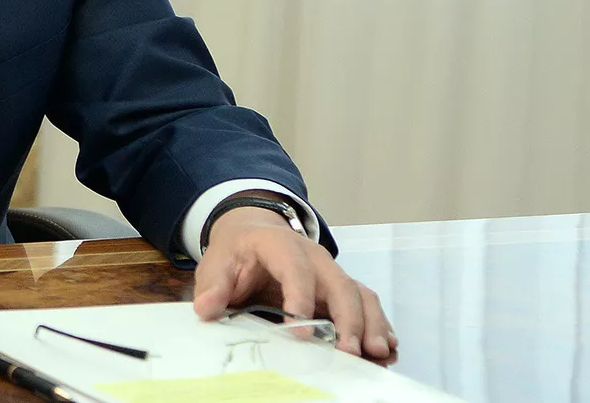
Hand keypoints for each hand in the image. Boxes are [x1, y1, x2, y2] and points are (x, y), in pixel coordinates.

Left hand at [192, 204, 397, 362]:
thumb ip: (213, 286)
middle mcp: (314, 256)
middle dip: (348, 319)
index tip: (300, 333)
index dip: (299, 299)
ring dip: (370, 324)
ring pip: (359, 294)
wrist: (253, 235)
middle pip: (339, 283)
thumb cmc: (237, 253)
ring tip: (377, 354)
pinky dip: (377, 325)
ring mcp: (331, 271)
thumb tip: (205, 309)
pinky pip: (366, 303)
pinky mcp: (340, 288)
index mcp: (280, 244)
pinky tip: (384, 348)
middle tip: (350, 352)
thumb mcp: (217, 263)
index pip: (295, 269)